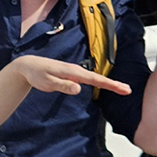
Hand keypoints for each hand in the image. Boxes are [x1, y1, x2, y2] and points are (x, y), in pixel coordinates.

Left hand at [13, 56, 130, 96]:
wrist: (29, 66)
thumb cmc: (37, 74)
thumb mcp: (47, 82)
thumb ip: (63, 86)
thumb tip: (78, 89)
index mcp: (72, 72)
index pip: (95, 80)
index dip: (110, 85)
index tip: (122, 89)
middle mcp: (76, 71)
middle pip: (98, 79)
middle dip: (114, 84)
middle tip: (128, 90)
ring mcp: (75, 73)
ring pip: (95, 79)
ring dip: (108, 83)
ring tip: (121, 89)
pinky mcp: (72, 75)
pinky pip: (89, 79)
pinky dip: (100, 83)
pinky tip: (105, 86)